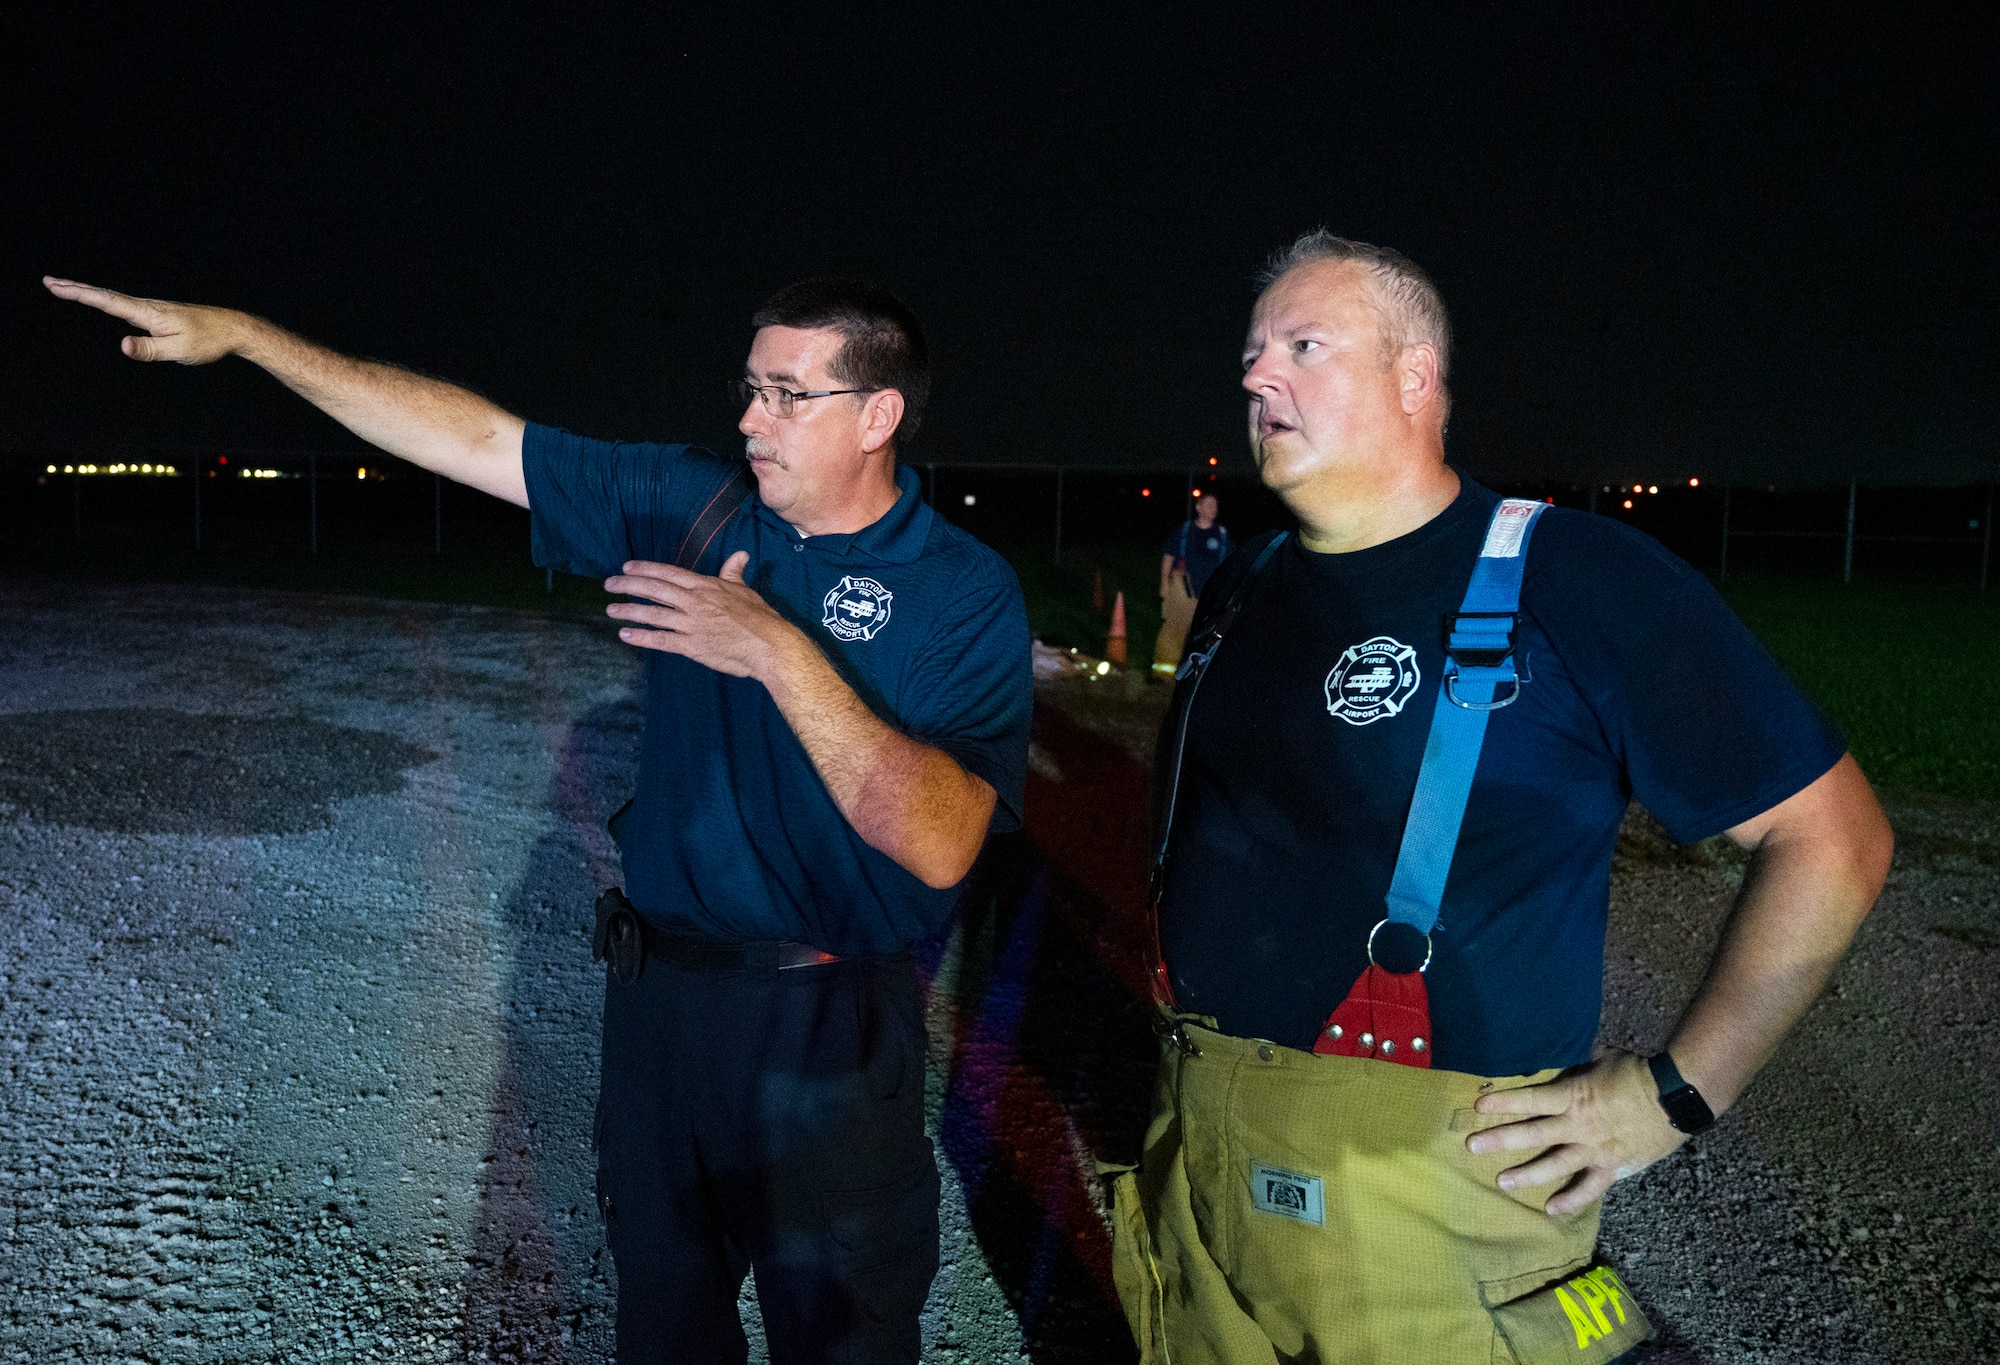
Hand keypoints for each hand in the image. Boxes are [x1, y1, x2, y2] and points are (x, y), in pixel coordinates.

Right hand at [43, 277, 244, 363]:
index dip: (80, 294)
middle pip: (105, 296)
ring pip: (114, 299)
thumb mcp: (179, 351)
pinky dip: (107, 300)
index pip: (107, 302)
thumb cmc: (209, 341)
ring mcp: (153, 309)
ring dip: (88, 292)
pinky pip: (125, 305)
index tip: (56, 286)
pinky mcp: (159, 314)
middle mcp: (147, 306)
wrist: (234, 328)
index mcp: (148, 313)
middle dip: (76, 289)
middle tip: (49, 281)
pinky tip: (102, 302)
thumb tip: (122, 345)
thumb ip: (149, 349)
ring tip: (66, 288)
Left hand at [604, 551, 802, 679]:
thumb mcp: (745, 589)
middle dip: (629, 585)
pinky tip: (625, 634)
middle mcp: (694, 602)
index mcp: (705, 586)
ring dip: (629, 610)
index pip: (669, 573)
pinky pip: (661, 640)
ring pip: (653, 614)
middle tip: (609, 584)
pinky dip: (642, 637)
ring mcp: (691, 624)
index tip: (627, 567)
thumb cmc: (760, 617)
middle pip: (655, 590)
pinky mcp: (692, 646)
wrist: (769, 644)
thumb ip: (734, 572)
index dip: (646, 569)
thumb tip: (739, 554)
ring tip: (611, 609)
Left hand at [1465, 1050, 1686, 1215]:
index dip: (1504, 1102)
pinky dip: (1571, 1200)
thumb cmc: (1637, 1072)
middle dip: (1500, 1140)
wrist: (1677, 1096)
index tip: (1478, 1106)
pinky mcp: (1613, 1166)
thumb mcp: (1602, 1058)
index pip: (1530, 1099)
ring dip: (1527, 1174)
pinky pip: (1589, 1188)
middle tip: (1472, 1147)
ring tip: (1502, 1182)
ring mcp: (1594, 1149)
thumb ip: (1578, 1064)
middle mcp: (1578, 1125)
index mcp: (1573, 1095)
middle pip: (1533, 1134)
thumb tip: (1562, 1055)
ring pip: (1554, 1165)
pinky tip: (1551, 1209)